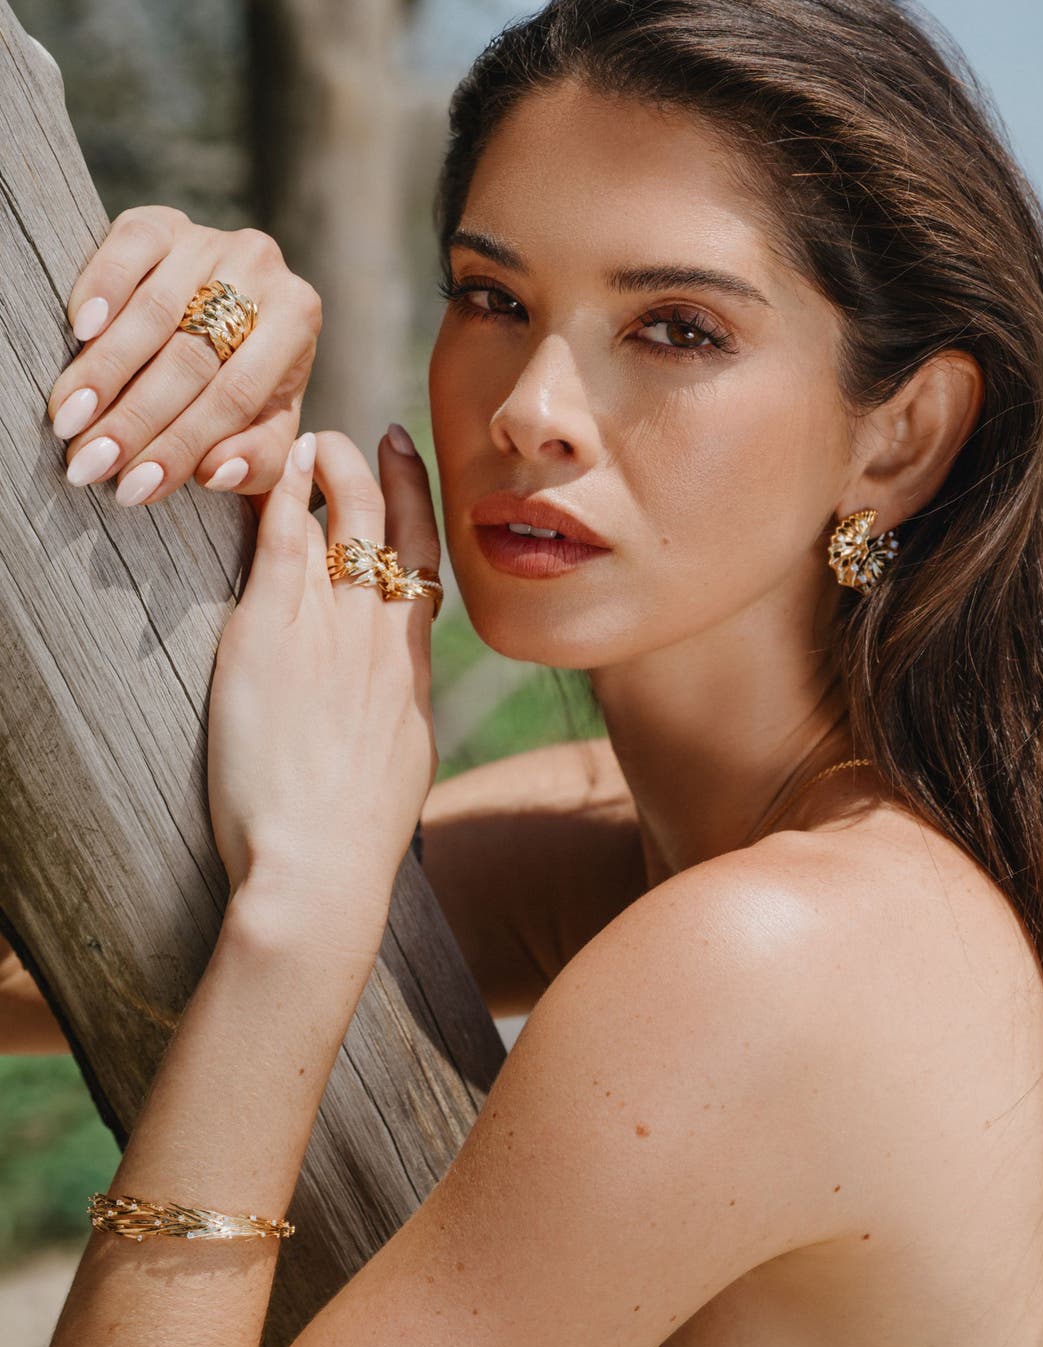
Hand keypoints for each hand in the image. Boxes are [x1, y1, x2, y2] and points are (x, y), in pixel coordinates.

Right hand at [47, 204, 321, 507]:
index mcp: (298, 318)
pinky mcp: (162, 221)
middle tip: (89, 463)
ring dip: (105, 372)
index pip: (235, 395)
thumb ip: (259, 458)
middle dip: (135, 419)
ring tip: (68, 420)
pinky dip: (102, 288)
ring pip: (154, 313)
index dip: (181, 445)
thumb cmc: (251, 379)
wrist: (231, 303)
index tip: (135, 487)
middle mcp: (261, 267)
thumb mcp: (269, 424)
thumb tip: (216, 473)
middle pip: (191, 358)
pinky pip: (128, 250)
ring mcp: (211, 238)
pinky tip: (79, 331)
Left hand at [206, 426, 439, 942]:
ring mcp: (330, 632)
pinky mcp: (270, 635)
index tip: (411, 471)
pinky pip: (284, 542)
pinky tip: (279, 463)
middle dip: (385, 474)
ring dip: (334, 469)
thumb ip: (402, 719)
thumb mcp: (404, 770)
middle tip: (369, 439)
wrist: (322, 864)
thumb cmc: (356, 838)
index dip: (421, 511)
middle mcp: (380, 638)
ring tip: (315, 438)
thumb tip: (401, 709)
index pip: (424, 570)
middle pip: (395, 531)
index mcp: (410, 672)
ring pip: (345, 522)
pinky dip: (285, 493)